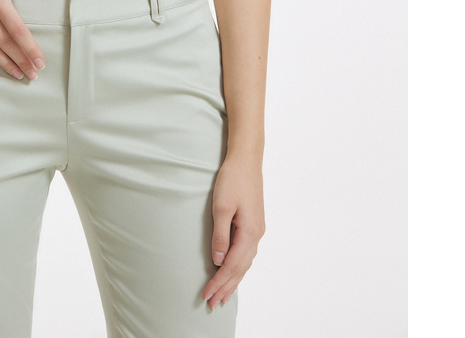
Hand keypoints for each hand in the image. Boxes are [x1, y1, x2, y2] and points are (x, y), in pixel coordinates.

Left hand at [202, 155, 265, 309]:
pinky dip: (239, 266)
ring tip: (223, 294)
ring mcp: (257, 229)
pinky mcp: (254, 223)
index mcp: (249, 232)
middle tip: (213, 304)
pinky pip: (247, 253)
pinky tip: (234, 270)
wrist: (246, 159)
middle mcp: (257, 235)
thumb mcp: (221, 207)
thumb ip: (220, 235)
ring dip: (233, 280)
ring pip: (245, 262)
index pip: (232, 265)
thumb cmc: (232, 179)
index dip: (219, 282)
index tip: (207, 295)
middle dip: (227, 287)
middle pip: (241, 269)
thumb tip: (217, 260)